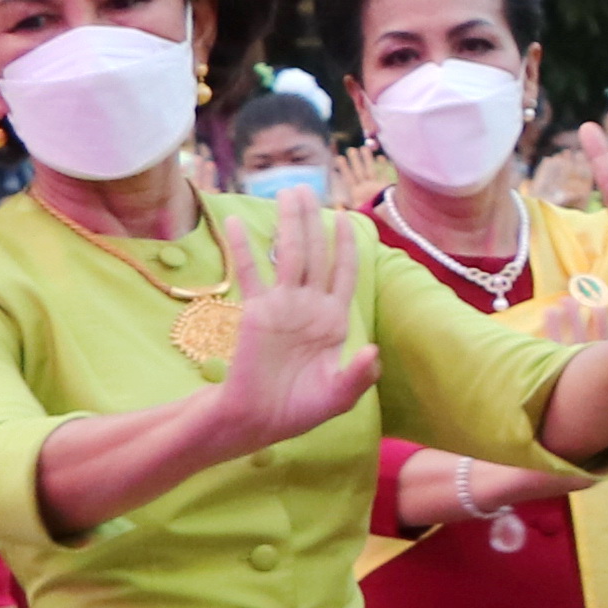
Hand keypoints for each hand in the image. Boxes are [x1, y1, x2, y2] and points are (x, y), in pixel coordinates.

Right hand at [209, 190, 379, 448]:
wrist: (260, 419)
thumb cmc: (300, 408)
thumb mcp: (338, 395)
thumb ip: (358, 375)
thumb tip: (372, 351)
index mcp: (334, 320)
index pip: (343, 272)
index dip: (345, 245)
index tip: (345, 216)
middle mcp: (309, 306)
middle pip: (315, 254)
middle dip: (313, 221)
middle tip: (307, 188)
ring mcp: (282, 306)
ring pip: (288, 255)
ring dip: (288, 224)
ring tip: (286, 192)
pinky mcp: (255, 312)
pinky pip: (250, 274)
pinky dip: (243, 248)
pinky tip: (234, 223)